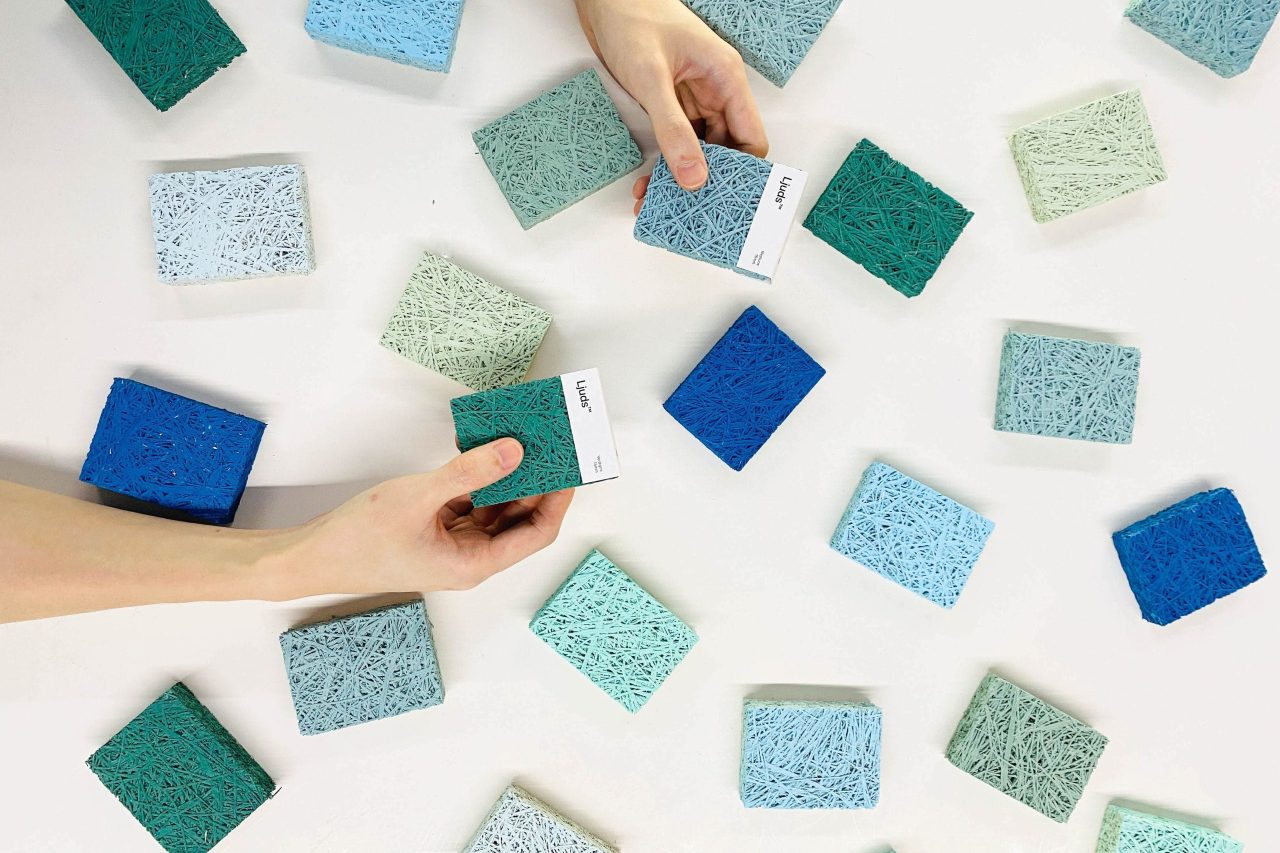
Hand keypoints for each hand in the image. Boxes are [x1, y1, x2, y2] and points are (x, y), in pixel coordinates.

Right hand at [288, 438, 573, 593]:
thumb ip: (469, 472)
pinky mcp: (436, 530)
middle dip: (535, 483)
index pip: (536, 534)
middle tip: (549, 444)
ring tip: (520, 439)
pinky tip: (481, 449)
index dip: (557, 501)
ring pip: (495, 508)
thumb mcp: (419, 497)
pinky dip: (478, 478)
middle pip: (519, 519)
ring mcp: (453, 544)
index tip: (569, 468)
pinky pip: (470, 502)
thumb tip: (514, 451)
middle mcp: (470, 557)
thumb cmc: (358, 541)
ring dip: (506, 477)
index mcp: (474, 564)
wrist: (311, 556)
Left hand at [574, 0, 767, 210]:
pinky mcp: (669, 104)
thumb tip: (694, 176)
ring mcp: (691, 100)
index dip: (742, 173)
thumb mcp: (651, 78)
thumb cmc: (632, 16)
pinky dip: (665, 165)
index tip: (724, 201)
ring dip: (680, 178)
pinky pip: (676, 142)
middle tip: (687, 212)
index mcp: (726, 79)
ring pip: (698, 151)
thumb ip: (672, 130)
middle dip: (706, 182)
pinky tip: (648, 183)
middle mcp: (714, 92)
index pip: (751, 139)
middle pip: (726, 151)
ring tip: (657, 203)